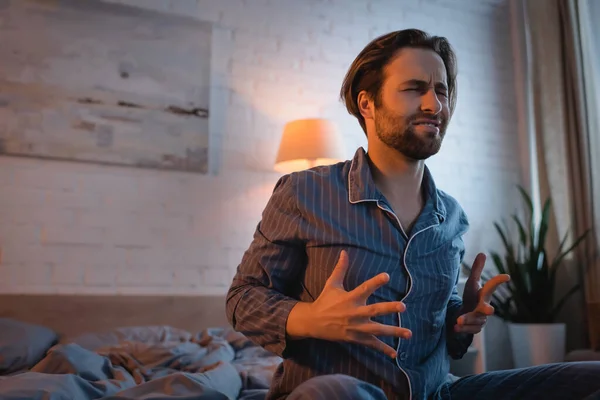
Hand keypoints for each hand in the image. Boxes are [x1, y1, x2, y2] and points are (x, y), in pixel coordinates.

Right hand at [287, 250, 410, 357]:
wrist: (313, 322)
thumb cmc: (324, 301)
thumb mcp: (332, 284)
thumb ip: (340, 268)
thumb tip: (344, 252)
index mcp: (350, 298)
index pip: (365, 288)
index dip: (376, 282)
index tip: (387, 276)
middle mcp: (354, 313)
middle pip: (374, 310)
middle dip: (389, 308)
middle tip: (403, 306)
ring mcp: (356, 327)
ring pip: (377, 330)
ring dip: (393, 332)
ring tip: (409, 333)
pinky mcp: (356, 338)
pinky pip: (371, 344)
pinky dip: (383, 349)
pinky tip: (395, 354)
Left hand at [454, 253, 509, 333]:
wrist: (466, 316)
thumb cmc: (471, 297)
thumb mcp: (472, 283)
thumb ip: (476, 270)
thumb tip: (482, 253)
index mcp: (484, 294)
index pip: (492, 286)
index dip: (498, 281)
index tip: (506, 276)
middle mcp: (484, 307)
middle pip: (487, 308)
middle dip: (487, 309)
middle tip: (489, 309)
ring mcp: (481, 319)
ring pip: (475, 320)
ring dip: (467, 320)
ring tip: (458, 320)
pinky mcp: (475, 328)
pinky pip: (469, 330)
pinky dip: (462, 329)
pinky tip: (455, 328)